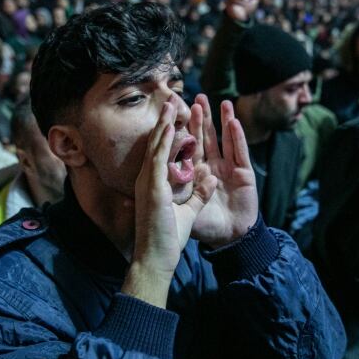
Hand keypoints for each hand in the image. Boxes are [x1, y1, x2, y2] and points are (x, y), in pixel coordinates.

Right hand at [124, 101, 216, 306]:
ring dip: (164, 124)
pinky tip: (171, 126)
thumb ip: (199, 194)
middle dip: (164, 121)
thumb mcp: (188, 211)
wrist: (155, 258)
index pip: (162, 151)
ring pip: (156, 145)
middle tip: (170, 99)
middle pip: (157, 143)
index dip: (169, 132)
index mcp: (155, 183)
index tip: (177, 115)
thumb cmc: (168, 239)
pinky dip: (165, 141)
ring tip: (170, 103)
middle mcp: (148, 179)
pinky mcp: (153, 189)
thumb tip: (210, 177)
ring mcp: (148, 182)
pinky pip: (159, 159)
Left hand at [188, 95, 257, 247]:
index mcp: (194, 174)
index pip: (185, 147)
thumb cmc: (205, 226)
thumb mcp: (183, 206)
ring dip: (221, 120)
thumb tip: (165, 170)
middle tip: (197, 97)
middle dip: (201, 118)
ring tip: (219, 101)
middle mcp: (211, 167)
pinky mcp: (245, 174)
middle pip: (204, 138)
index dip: (181, 129)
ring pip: (223, 140)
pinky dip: (238, 137)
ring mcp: (229, 169)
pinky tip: (234, 122)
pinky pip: (240, 152)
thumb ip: (176, 188)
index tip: (175, 110)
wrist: (229, 240)